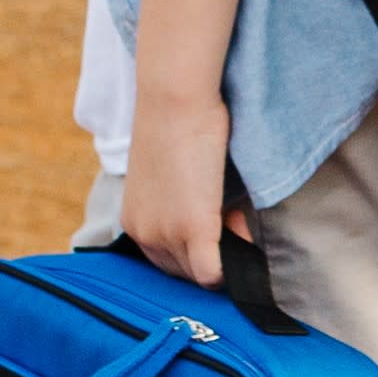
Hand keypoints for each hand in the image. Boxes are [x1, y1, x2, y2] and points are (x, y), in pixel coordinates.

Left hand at [119, 91, 248, 288]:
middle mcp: (144, 234)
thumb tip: (227, 229)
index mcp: (134, 221)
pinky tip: (243, 240)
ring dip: (223, 255)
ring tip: (234, 218)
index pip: (166, 264)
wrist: (174, 101)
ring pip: (200, 275)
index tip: (214, 228)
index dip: (194, 252)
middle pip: (183, 274)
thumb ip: (188, 208)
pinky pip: (213, 274)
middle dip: (209, 257)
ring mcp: (167, 234)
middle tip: (230, 222)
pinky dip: (232, 266)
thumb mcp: (173, 178)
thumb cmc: (176, 125)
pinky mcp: (194, 230)